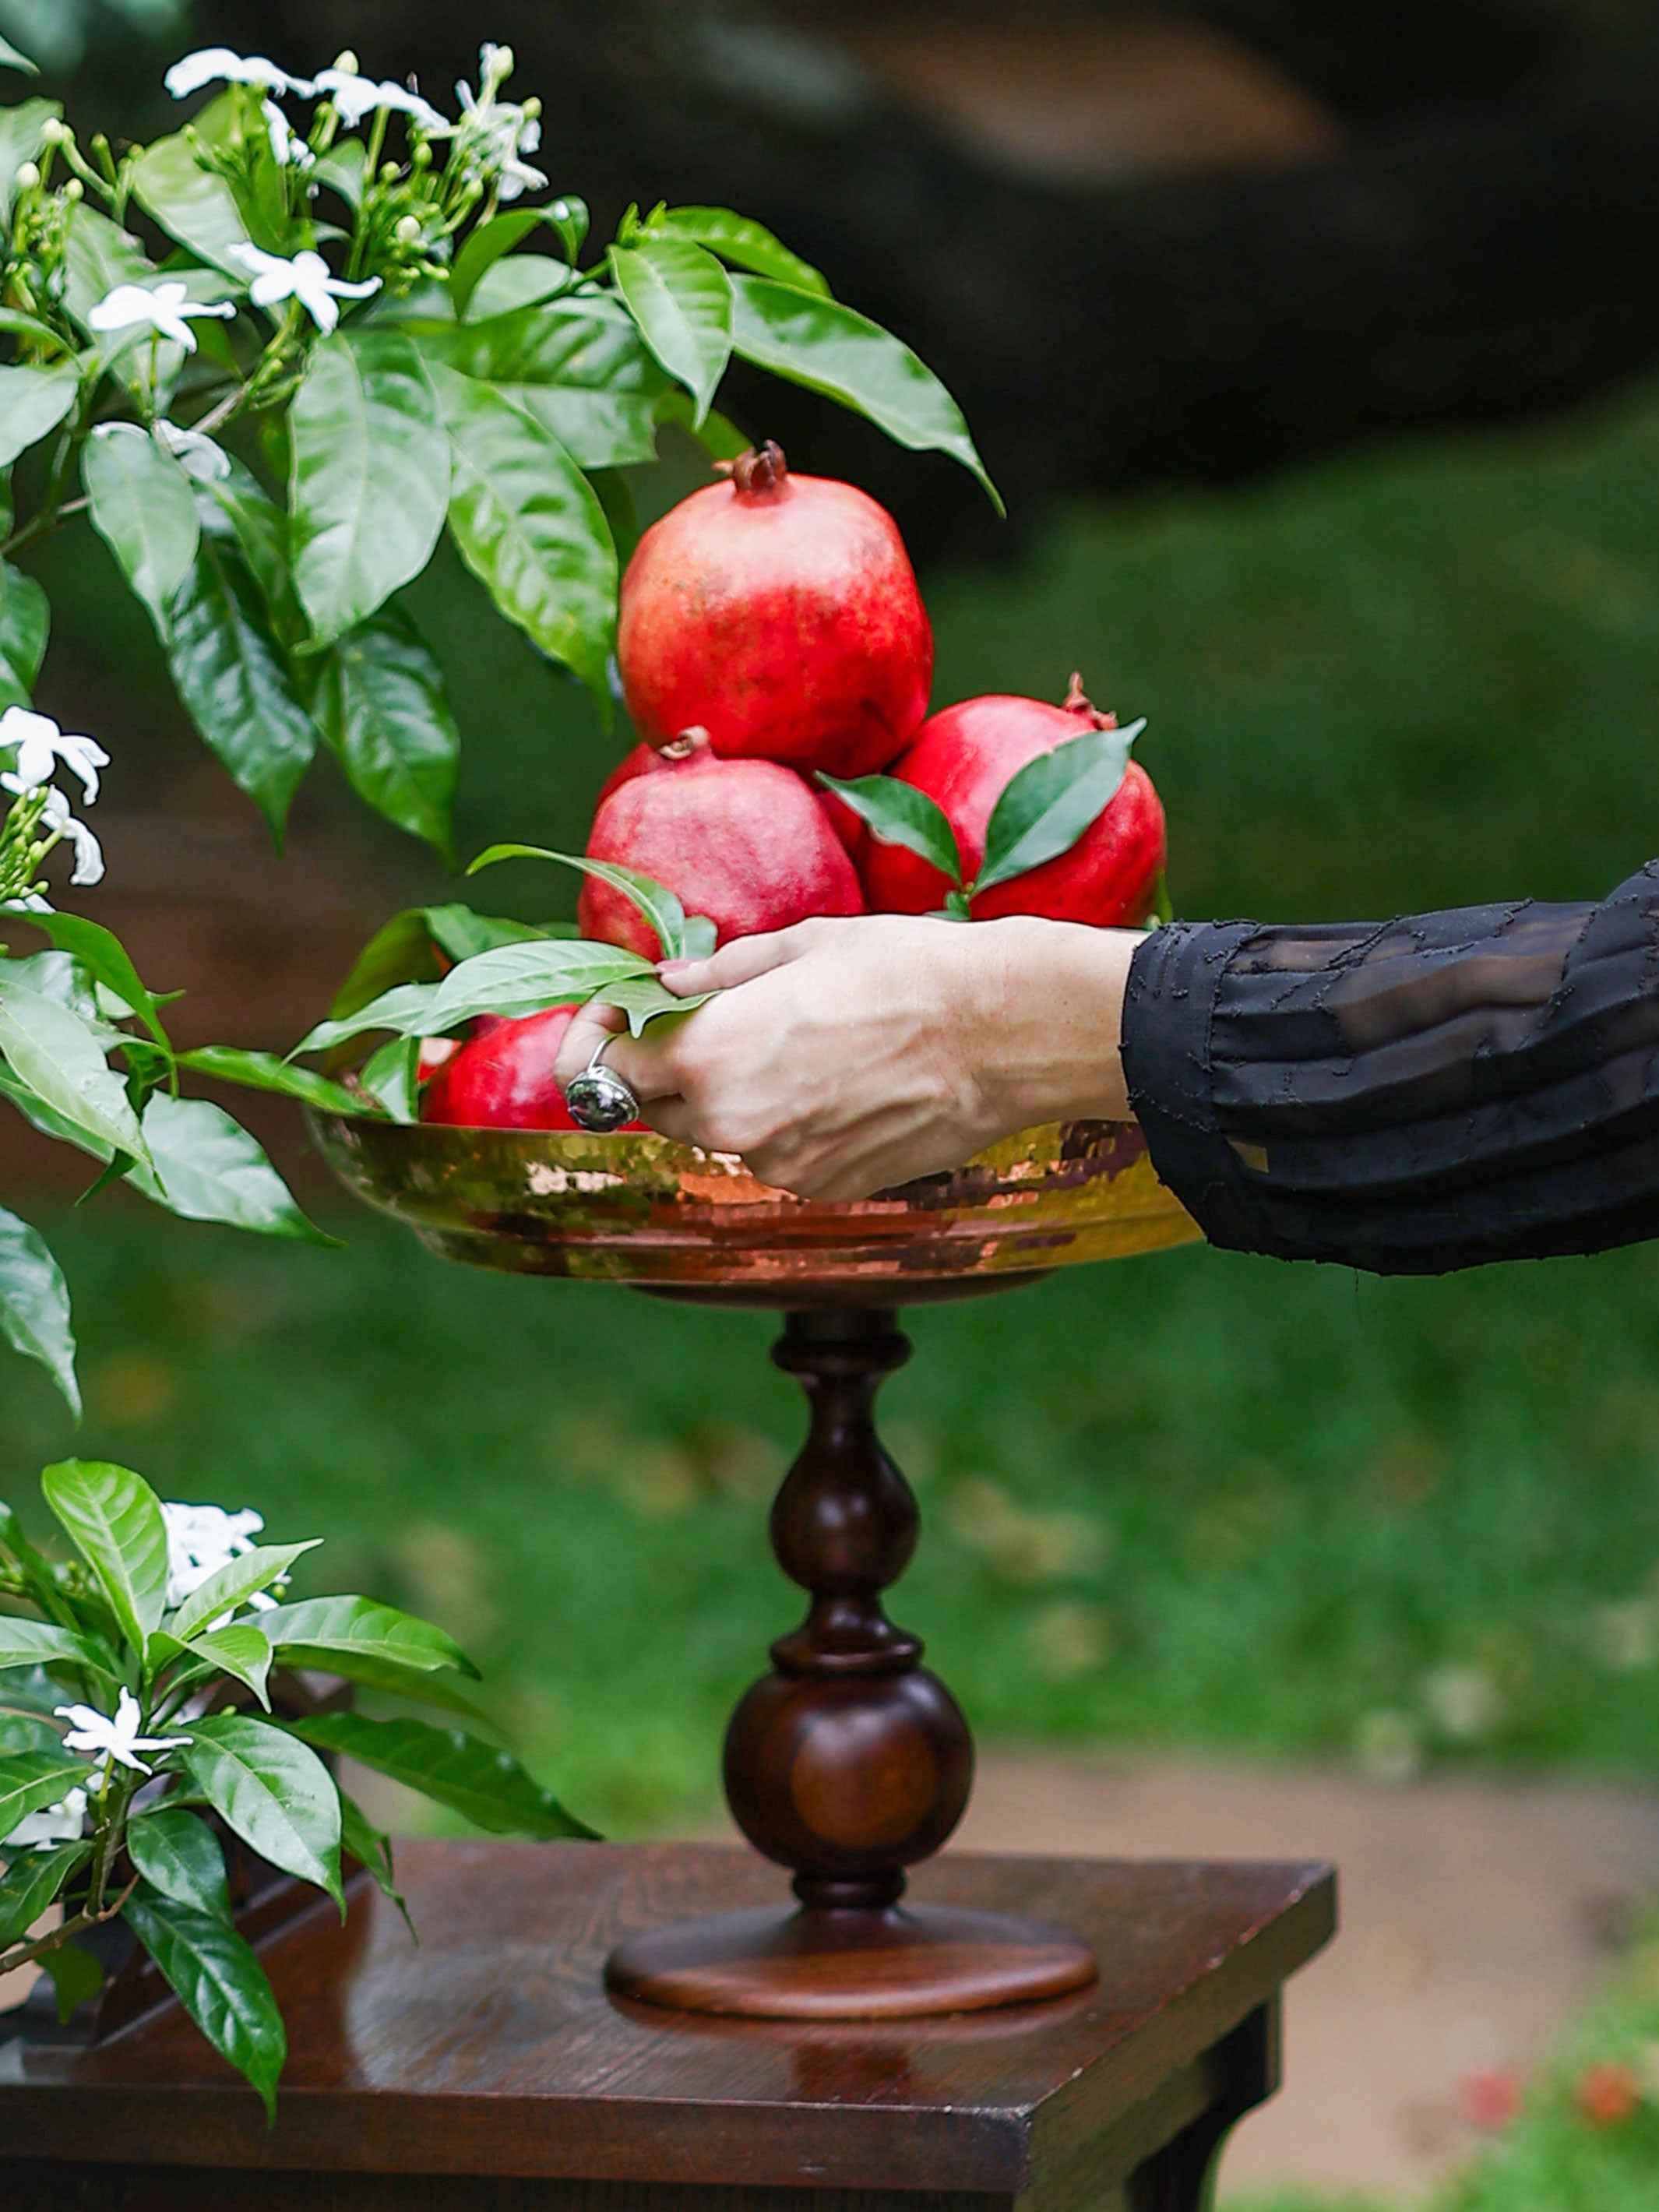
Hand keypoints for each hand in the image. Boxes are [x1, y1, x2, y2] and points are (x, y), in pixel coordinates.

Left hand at [554, 914, 1140, 1201]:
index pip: (607, 1066)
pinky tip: (840, 1082)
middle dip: (667, 1065)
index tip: (617, 1012)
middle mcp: (733, 1126)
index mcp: (709, 1057)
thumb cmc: (906, 972)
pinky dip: (787, 1123)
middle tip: (708, 1020)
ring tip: (800, 1044)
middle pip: (657, 1106)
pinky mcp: (826, 1189)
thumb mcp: (797, 947)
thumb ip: (715, 978)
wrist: (1005, 1034)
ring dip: (732, 1095)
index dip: (600, 1036)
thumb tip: (665, 986)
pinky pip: (777, 1154)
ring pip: (721, 1133)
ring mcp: (781, 1167)